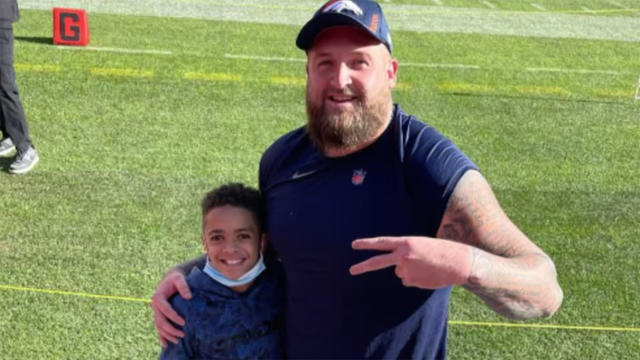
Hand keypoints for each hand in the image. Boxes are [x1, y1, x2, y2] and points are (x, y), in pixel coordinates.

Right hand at [150, 268, 191, 346]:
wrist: (171, 279)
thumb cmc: (176, 279)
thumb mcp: (179, 279)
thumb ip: (183, 286)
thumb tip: (188, 297)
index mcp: (158, 297)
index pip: (165, 309)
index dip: (173, 317)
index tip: (184, 322)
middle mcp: (154, 306)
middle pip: (160, 321)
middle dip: (171, 329)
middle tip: (182, 334)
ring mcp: (156, 312)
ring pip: (159, 326)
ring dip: (167, 335)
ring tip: (178, 340)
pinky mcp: (159, 315)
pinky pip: (159, 328)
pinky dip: (162, 336)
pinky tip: (166, 344)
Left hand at [349, 236, 472, 288]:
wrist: (458, 262)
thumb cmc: (441, 251)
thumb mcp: (421, 244)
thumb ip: (405, 252)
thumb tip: (396, 269)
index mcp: (406, 243)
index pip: (382, 242)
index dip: (367, 243)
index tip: (354, 245)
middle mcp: (403, 256)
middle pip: (378, 262)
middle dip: (363, 266)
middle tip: (351, 270)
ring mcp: (406, 270)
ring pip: (400, 273)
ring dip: (410, 271)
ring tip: (426, 266)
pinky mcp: (412, 282)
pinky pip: (408, 281)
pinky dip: (416, 279)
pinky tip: (428, 274)